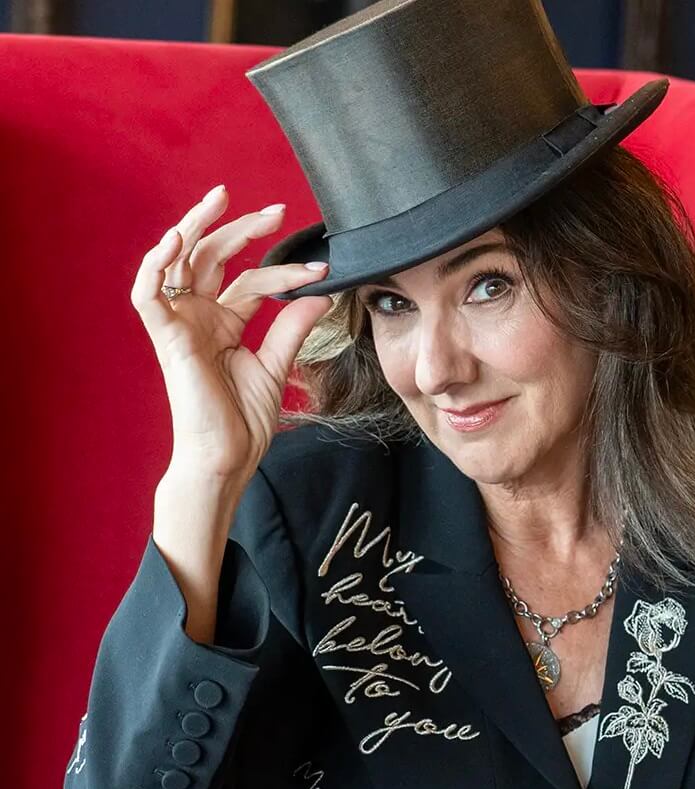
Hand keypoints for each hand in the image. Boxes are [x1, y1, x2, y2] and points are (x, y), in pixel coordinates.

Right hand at [130, 184, 332, 481]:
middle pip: (213, 258)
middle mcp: (199, 317)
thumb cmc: (242, 421)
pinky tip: (176, 239)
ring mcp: (180, 325)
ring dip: (197, 226)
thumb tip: (321, 295)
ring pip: (178, 262)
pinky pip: (147, 294)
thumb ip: (292, 328)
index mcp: (224, 323)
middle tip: (275, 211)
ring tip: (221, 199)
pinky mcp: (165, 338)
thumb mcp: (275, 365)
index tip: (321, 270)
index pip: (251, 281)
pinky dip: (156, 264)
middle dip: (241, 229)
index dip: (285, 272)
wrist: (227, 457)